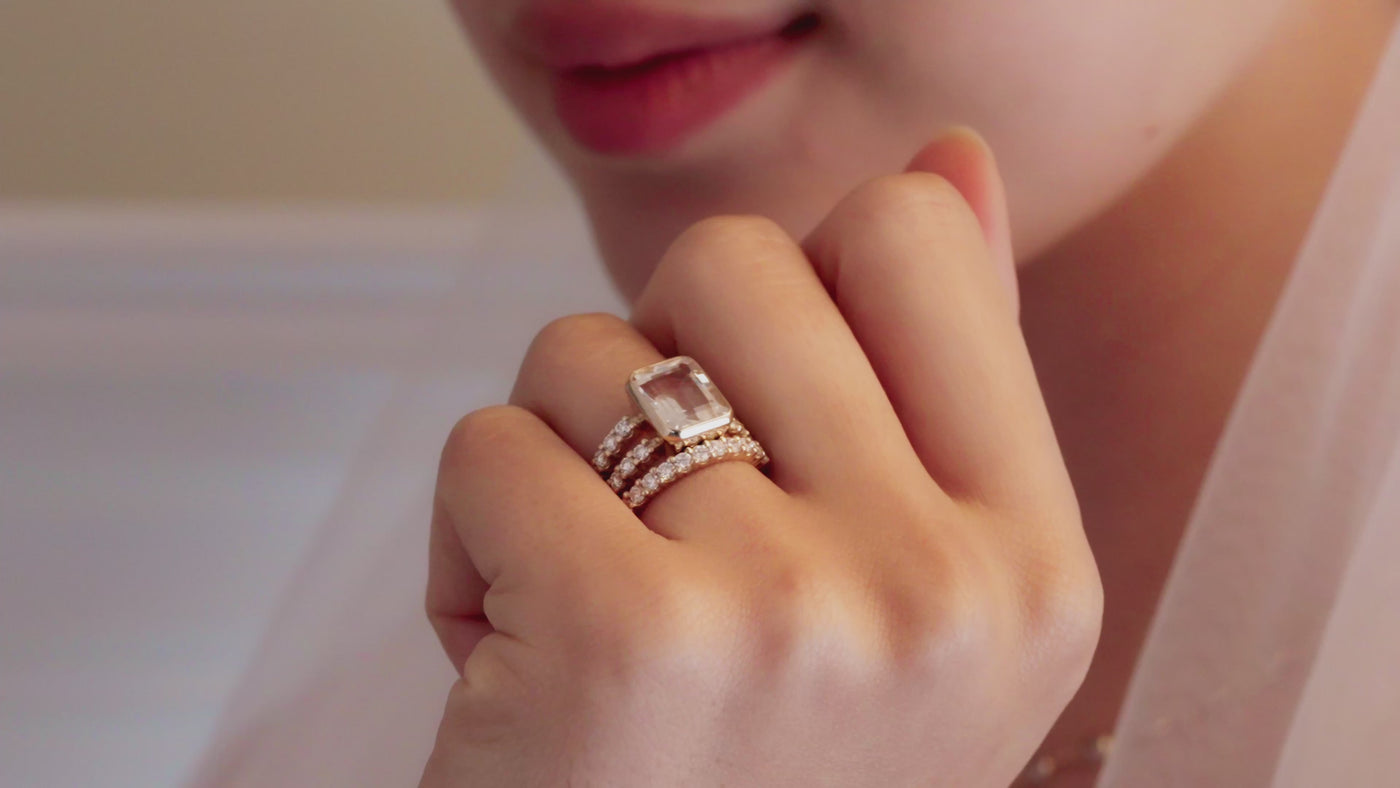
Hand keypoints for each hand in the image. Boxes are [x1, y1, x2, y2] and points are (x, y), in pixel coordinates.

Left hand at [421, 128, 1100, 786]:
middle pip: (730, 263)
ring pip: (584, 352)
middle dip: (653, 365)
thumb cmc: (758, 780)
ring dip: (552, 467)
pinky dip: (466, 539)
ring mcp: (796, 609)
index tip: (759, 400)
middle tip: (662, 518)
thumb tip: (950, 162)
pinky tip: (518, 660)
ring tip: (595, 614)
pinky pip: (488, 446)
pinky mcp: (634, 639)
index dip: (797, 289)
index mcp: (1033, 566)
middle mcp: (942, 584)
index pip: (914, 244)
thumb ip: (940, 379)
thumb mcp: (911, 608)